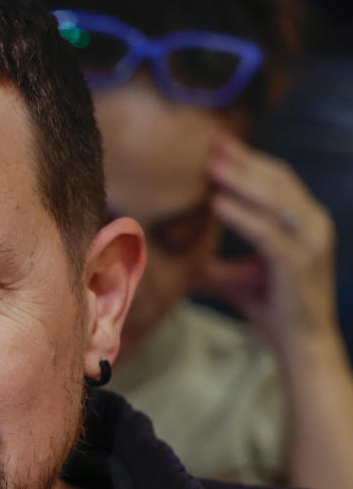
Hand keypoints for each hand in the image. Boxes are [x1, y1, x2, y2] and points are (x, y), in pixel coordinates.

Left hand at [198, 134, 342, 360]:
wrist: (302, 344)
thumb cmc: (272, 307)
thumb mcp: (236, 277)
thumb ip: (212, 260)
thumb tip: (175, 256)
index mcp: (305, 222)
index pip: (277, 179)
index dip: (249, 160)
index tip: (217, 145)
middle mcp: (314, 225)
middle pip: (277, 181)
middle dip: (243, 162)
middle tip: (211, 145)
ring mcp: (310, 243)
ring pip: (275, 200)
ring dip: (241, 180)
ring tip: (210, 167)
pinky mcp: (299, 264)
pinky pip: (269, 232)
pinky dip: (243, 216)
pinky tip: (218, 204)